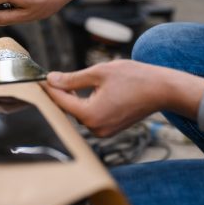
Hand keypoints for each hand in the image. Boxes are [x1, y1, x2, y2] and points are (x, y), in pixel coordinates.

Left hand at [44, 60, 203, 137]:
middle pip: (69, 109)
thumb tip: (51, 80)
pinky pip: (91, 116)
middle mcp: (95, 128)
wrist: (162, 89)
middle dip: (62, 93)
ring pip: (80, 113)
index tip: (40, 78)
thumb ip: (72, 79)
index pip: (60, 101)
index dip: (49, 88)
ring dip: (75, 99)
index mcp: (90, 115)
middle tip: (53, 77)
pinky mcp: (111, 129)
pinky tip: (88, 91)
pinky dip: (86, 104)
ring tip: (73, 82)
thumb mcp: (99, 73)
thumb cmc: (134, 78)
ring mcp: (104, 131)